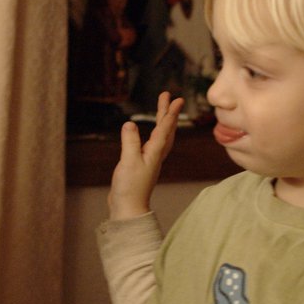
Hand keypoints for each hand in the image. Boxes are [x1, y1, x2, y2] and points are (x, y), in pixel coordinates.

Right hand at [107, 92, 183, 219]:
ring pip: (161, 136)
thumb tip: (130, 124)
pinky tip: (150, 134)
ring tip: (162, 109)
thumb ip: (130, 142)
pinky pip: (154, 144)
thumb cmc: (129, 187)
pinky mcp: (143, 165)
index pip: (164, 128)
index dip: (170, 112)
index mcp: (154, 152)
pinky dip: (155, 134)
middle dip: (166, 112)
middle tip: (168, 95)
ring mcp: (150, 160)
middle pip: (165, 129)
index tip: (176, 98)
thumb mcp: (128, 161)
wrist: (128, 208)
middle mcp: (155, 155)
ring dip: (163, 121)